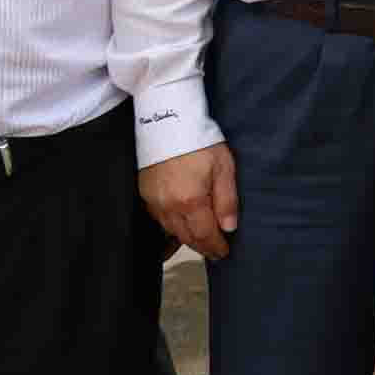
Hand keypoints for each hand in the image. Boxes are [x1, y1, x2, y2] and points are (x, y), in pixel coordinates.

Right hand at [139, 142, 239, 260]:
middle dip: (202, 247)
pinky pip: (159, 219)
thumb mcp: (223, 167)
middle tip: (214, 252)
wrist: (167, 121)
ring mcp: (153, 201)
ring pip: (171, 230)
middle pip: (186, 237)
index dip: (215, 247)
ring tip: (200, 243)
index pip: (204, 234)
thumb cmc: (199, 141)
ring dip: (186, 239)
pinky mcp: (145, 194)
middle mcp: (168, 206)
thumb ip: (227, 200)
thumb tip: (229, 227)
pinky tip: (179, 228)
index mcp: (190, 201)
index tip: (224, 253)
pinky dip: (171, 227)